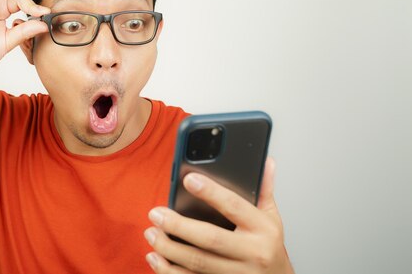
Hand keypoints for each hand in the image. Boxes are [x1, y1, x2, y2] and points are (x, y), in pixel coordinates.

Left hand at [145, 158, 293, 273]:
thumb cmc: (269, 246)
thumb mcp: (271, 217)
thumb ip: (264, 189)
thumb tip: (265, 161)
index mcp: (262, 228)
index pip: (234, 206)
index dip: (210, 192)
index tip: (188, 179)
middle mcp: (251, 252)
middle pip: (210, 238)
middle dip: (178, 225)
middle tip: (155, 213)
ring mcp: (237, 273)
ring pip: (198, 262)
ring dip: (169, 248)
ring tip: (151, 233)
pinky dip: (170, 271)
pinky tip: (155, 258)